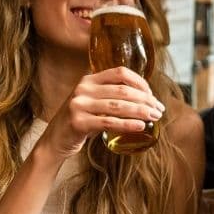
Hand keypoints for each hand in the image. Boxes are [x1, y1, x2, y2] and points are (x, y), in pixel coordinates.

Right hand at [38, 67, 164, 160]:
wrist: (54, 141)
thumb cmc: (80, 121)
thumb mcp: (93, 102)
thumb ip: (111, 96)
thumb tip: (146, 100)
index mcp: (89, 79)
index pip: (120, 73)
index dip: (140, 82)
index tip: (152, 95)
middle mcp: (83, 88)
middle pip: (123, 90)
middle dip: (145, 100)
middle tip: (159, 110)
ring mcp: (79, 104)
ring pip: (118, 106)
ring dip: (141, 112)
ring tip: (154, 118)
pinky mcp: (78, 122)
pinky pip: (109, 122)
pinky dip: (128, 124)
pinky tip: (141, 127)